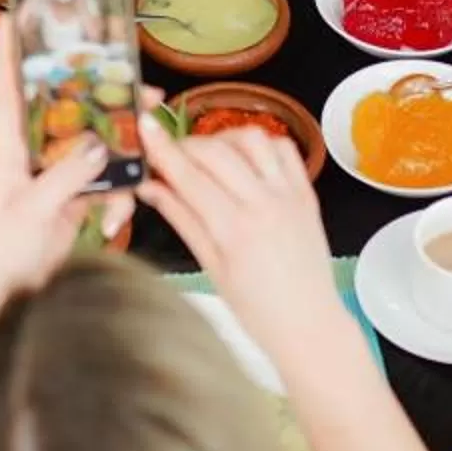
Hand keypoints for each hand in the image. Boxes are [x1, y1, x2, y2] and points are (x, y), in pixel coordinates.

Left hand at [0, 15, 128, 306]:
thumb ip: (66, 177)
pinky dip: (115, 200)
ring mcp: (53, 178)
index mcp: (9, 151)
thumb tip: (99, 146)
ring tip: (150, 147)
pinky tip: (114, 224)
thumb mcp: (32, 212)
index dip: (7, 53)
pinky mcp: (70, 202)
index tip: (11, 16)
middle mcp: (31, 157)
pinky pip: (102, 185)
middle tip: (141, 85)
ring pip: (94, 147)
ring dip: (121, 151)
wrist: (1, 301)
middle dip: (104, 97)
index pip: (6, 91)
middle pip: (68, 111)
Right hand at [136, 117, 343, 376]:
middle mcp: (263, 204)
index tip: (143, 127)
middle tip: (170, 154)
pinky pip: (284, 149)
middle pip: (215, 152)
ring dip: (223, 139)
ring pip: (252, 139)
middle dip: (185, 145)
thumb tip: (149, 187)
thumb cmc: (255, 309)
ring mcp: (289, 195)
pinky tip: (245, 159)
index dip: (162, 148)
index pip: (189, 176)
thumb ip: (182, 219)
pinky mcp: (307, 193)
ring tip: (208, 156)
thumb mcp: (210, 267)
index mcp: (233, 229)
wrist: (309, 323)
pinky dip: (260, 144)